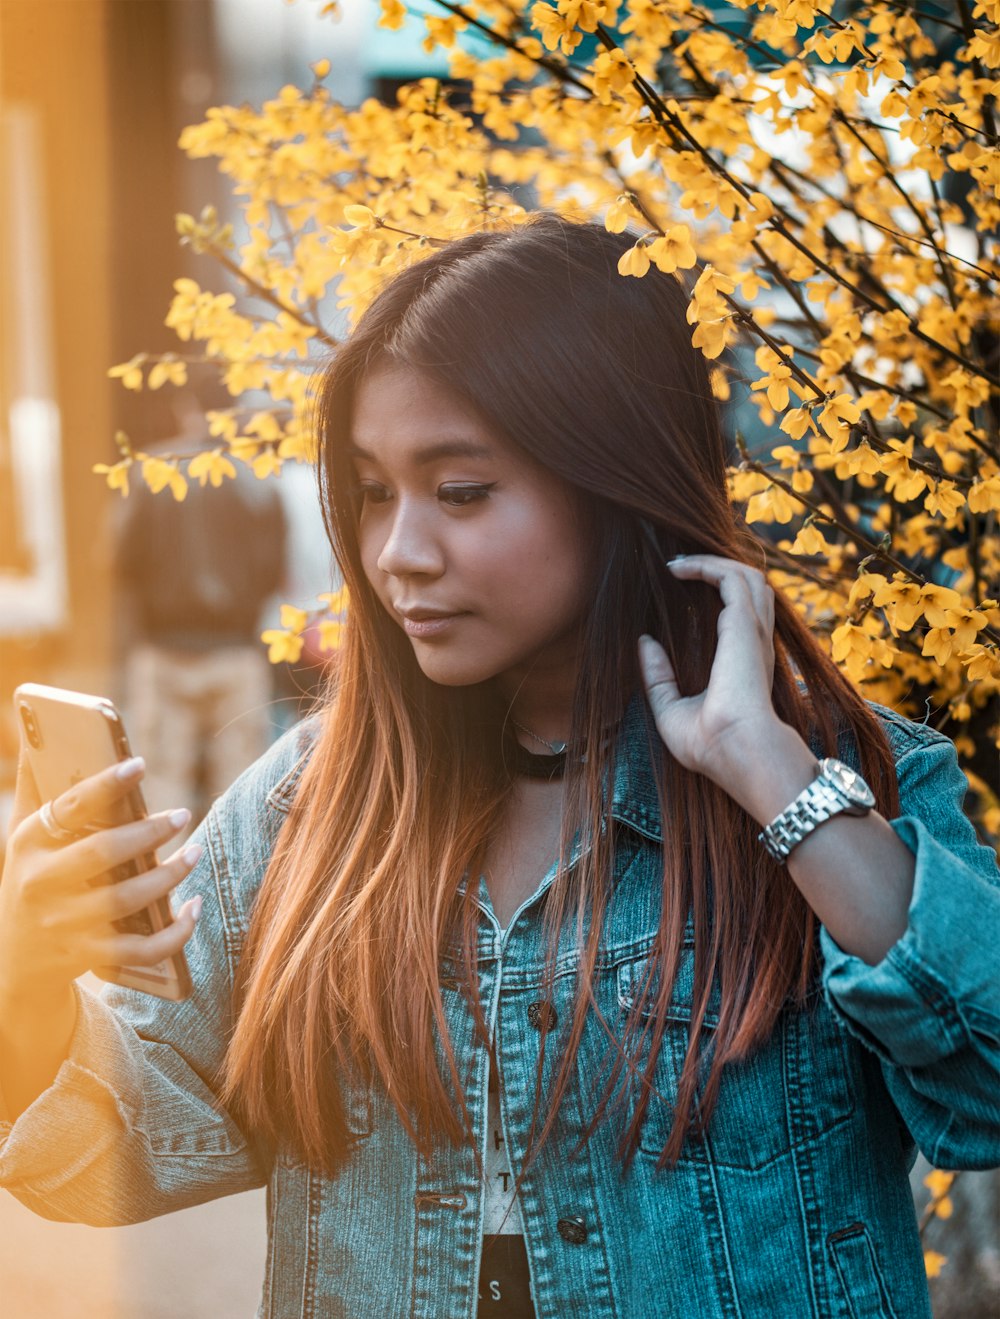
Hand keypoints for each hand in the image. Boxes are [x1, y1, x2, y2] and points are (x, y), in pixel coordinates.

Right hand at [0, 748, 202, 1000]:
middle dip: (147, 833)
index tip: (140, 764)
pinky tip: (193, 907)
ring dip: (168, 878)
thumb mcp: (24, 833)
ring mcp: (64, 925)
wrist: (15, 961)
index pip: (68, 808)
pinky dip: (174, 933)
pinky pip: (140, 951)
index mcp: (27, 844)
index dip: (105, 785)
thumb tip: (37, 722)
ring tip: (194, 852)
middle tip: (184, 815)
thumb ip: (37, 783)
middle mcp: (40, 884)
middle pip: (101, 855)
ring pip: (125, 901)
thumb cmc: (32, 877)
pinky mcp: (89, 957)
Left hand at [638, 554, 784, 785]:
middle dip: (718, 569)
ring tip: (677, 563)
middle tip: (678, 568)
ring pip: (746, 575)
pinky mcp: (744, 623)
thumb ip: (659, 677)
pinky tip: (677, 569)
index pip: (743, 615)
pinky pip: (730, 576)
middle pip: (751, 588)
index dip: (720, 595)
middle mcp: (755, 642)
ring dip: (713, 561)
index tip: (683, 588)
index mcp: (746, 662)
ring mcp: (754, 631)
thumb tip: (644, 642)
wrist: (736, 751)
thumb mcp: (672, 710)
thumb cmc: (711, 744)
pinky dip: (706, 565)